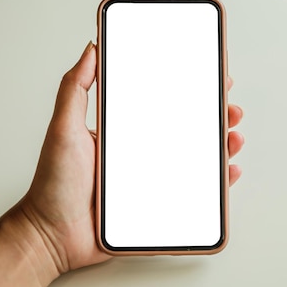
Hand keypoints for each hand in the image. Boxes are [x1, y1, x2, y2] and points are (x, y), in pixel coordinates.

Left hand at [15, 42, 244, 274]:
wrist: (52, 236)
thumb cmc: (53, 184)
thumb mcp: (63, 128)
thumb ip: (75, 88)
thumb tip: (91, 49)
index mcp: (122, 130)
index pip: (161, 103)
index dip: (186, 88)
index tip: (207, 74)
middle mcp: (140, 152)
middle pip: (185, 128)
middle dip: (213, 115)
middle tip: (229, 106)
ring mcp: (150, 178)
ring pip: (195, 157)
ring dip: (220, 144)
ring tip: (233, 137)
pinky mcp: (157, 203)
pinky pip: (194, 191)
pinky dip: (215, 182)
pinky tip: (227, 171)